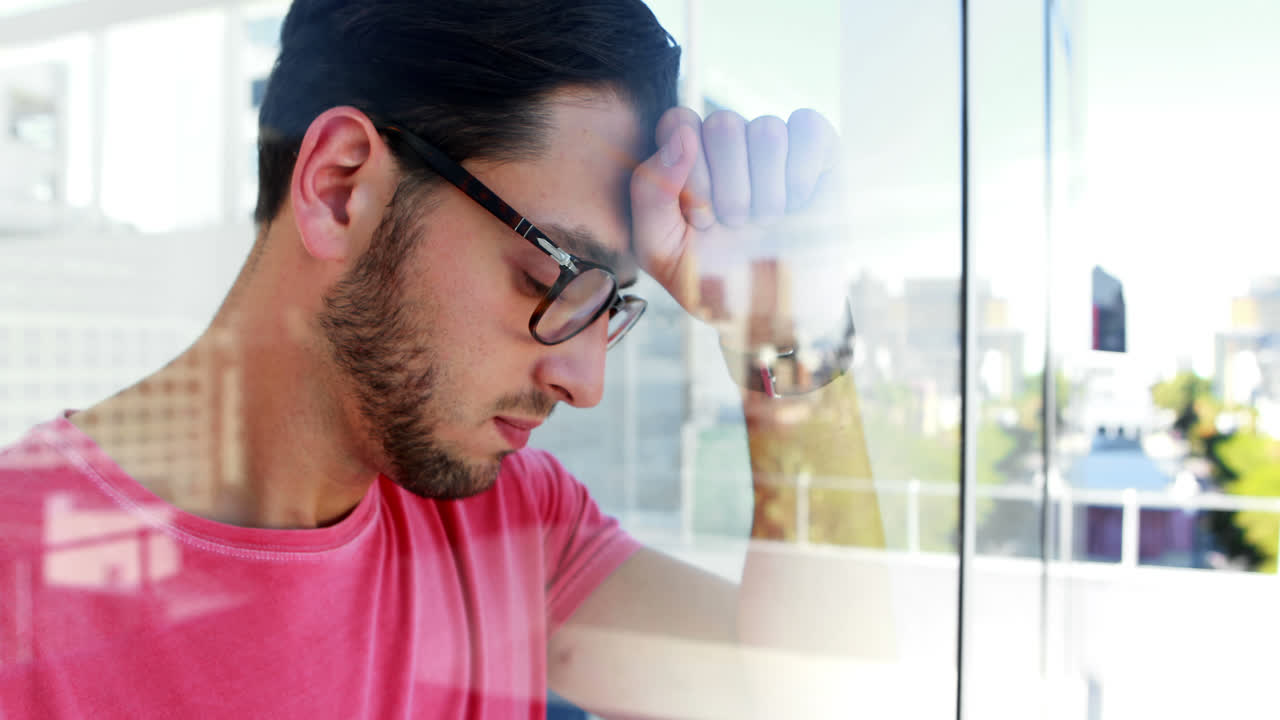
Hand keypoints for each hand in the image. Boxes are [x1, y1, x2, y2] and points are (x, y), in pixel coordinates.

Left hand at [630, 107, 843, 348]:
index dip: (689, 172)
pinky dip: (801, 173)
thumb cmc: (714, 282)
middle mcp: (729, 144)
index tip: (701, 221)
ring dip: (766, 190)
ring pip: (766, 129)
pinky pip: (808, 126)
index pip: (679, 122)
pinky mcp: (818, 150)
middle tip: (736, 226)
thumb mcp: (661, 250)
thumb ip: (650, 191)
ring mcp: (774, 145)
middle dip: (728, 189)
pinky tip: (797, 204)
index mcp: (688, 159)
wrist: (774, 314)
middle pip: (723, 123)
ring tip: (767, 222)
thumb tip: (683, 136)